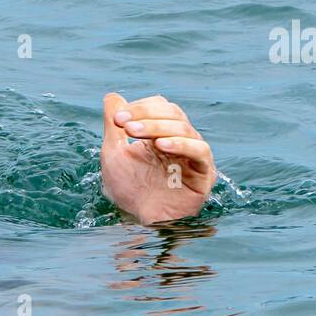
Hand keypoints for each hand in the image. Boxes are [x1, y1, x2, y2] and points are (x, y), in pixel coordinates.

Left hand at [100, 93, 216, 223]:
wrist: (136, 218)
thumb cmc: (127, 188)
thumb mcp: (113, 153)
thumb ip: (113, 125)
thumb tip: (112, 96)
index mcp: (164, 132)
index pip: (160, 107)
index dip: (140, 108)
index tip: (117, 118)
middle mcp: (182, 140)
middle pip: (173, 114)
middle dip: (146, 115)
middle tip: (123, 124)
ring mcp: (194, 156)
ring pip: (185, 128)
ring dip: (157, 127)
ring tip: (134, 133)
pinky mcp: (204, 173)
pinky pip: (200, 151)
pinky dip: (181, 144)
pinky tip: (161, 145)